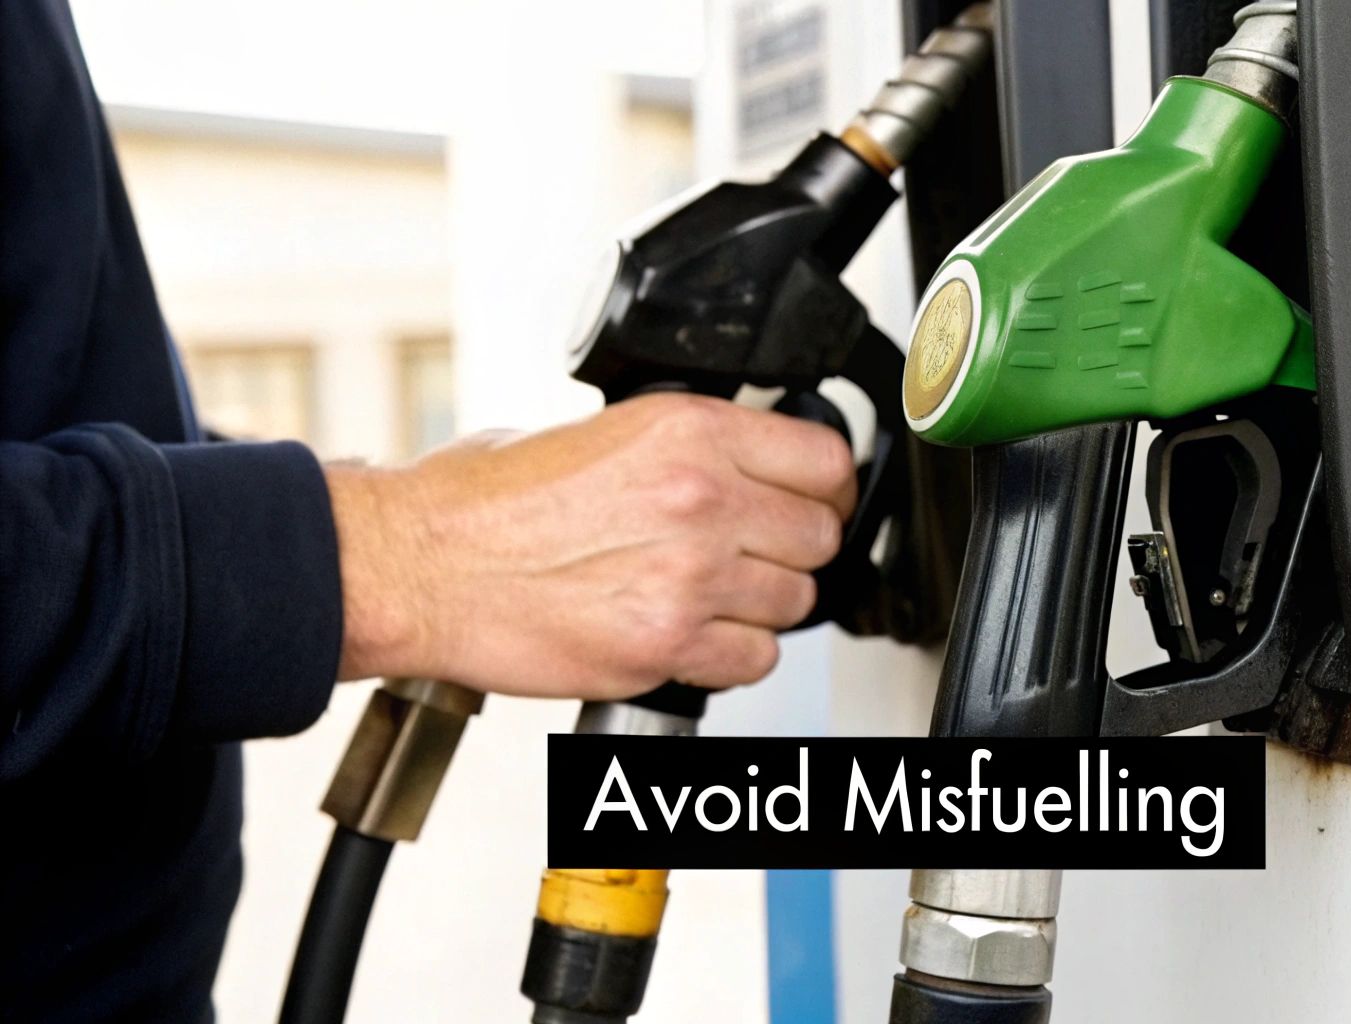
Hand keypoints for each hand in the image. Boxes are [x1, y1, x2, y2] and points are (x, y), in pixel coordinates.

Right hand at [326, 392, 856, 700]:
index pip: (824, 462)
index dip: (824, 487)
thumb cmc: (481, 503)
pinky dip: (732, 655)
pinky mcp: (664, 645)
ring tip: (707, 595)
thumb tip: (735, 463)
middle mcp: (700, 499)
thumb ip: (682, 447)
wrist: (418, 566)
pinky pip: (753, 661)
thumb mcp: (595, 432)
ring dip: (762, 604)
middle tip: (754, 554)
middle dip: (793, 548)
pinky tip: (691, 634)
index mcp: (689, 432)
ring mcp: (688, 577)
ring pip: (795, 602)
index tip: (812, 500)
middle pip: (819, 536)